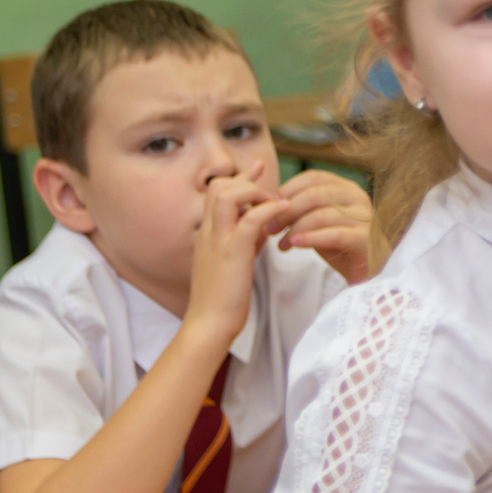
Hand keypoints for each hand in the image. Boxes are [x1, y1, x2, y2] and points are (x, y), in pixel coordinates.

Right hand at [183, 175, 288, 349]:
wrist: (208, 324)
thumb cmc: (223, 300)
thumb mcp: (233, 263)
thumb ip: (245, 242)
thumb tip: (262, 229)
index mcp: (207, 234)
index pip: (216, 194)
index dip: (239, 179)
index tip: (258, 168)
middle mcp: (208, 232)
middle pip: (218, 187)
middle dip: (246, 181)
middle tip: (271, 191)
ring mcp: (217, 241)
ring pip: (227, 195)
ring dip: (254, 192)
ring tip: (276, 203)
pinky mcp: (231, 253)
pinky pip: (249, 220)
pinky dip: (268, 210)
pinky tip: (284, 211)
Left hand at [274, 168, 374, 281]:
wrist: (363, 270)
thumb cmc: (337, 243)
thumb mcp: (317, 220)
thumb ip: (300, 207)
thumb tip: (270, 200)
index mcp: (346, 187)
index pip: (312, 178)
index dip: (287, 190)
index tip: (269, 209)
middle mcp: (358, 198)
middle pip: (315, 194)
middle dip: (287, 211)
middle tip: (270, 228)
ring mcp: (365, 218)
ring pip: (322, 215)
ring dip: (295, 229)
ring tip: (281, 244)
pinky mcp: (366, 239)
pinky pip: (335, 235)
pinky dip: (311, 238)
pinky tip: (296, 244)